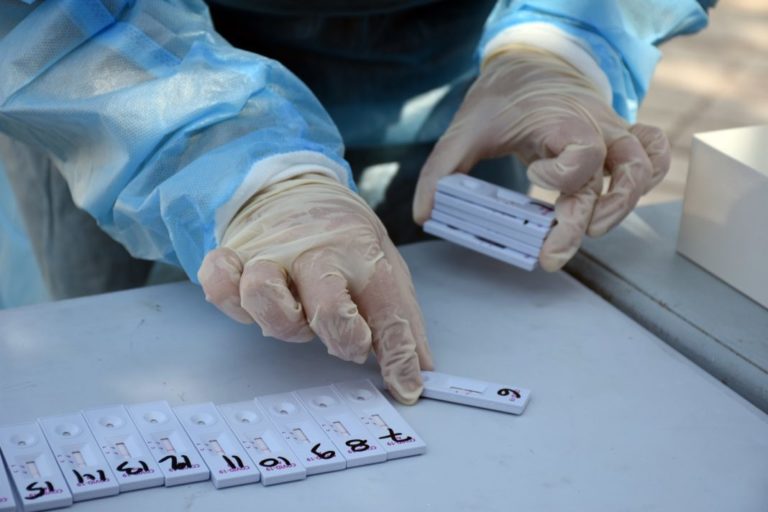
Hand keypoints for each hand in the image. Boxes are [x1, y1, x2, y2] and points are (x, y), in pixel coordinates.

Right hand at [198, 174, 432, 403]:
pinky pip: (219, 279)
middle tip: (349, 342)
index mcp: (363, 258)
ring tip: (295, 316)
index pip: (388, 313)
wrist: (301, 187)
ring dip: (280, 320)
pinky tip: (244, 301)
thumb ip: (401, 322)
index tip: (405, 386)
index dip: (398, 357)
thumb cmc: (346, 240)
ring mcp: (272, 254)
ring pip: (264, 293)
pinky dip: (226, 294)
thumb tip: (417, 374)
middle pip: (327, 306)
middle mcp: (317, 254)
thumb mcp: (386, 268)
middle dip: (342, 337)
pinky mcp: (236, 255)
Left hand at [413, 45, 669, 270]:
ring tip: (589, 232)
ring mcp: (611, 133)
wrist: (530, 68)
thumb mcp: (465, 129)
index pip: (585, 153)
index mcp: (563, 120)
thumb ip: (441, 168)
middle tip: (553, 256)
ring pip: (644, 167)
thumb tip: (424, 213)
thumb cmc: (501, 101)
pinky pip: (652, 155)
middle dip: (587, 219)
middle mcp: (597, 127)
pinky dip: (648, 179)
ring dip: (623, 204)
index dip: (564, 175)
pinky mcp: (616, 141)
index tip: (533, 178)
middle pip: (618, 173)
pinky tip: (617, 207)